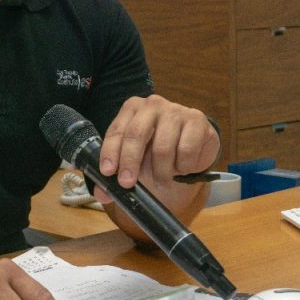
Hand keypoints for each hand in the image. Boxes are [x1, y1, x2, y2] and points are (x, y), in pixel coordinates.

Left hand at [96, 94, 218, 193]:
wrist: (193, 146)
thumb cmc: (157, 149)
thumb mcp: (136, 159)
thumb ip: (117, 174)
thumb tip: (102, 195)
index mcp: (132, 108)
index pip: (117, 130)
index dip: (110, 151)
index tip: (107, 171)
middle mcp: (152, 104)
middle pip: (136, 134)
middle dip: (129, 161)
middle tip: (127, 183)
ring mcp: (176, 110)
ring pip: (162, 147)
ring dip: (160, 171)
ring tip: (161, 181)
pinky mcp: (197, 120)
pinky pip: (186, 150)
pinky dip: (182, 166)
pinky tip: (182, 168)